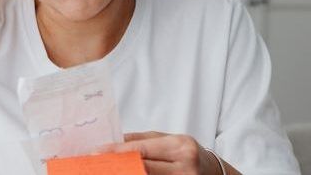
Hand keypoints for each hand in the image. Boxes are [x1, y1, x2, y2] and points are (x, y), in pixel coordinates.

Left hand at [96, 131, 222, 174]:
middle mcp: (184, 167)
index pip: (141, 150)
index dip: (117, 152)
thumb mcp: (168, 140)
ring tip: (107, 171)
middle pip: (142, 169)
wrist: (215, 173)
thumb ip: (141, 140)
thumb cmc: (187, 153)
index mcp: (180, 147)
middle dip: (117, 167)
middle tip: (95, 165)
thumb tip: (113, 141)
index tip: (95, 152)